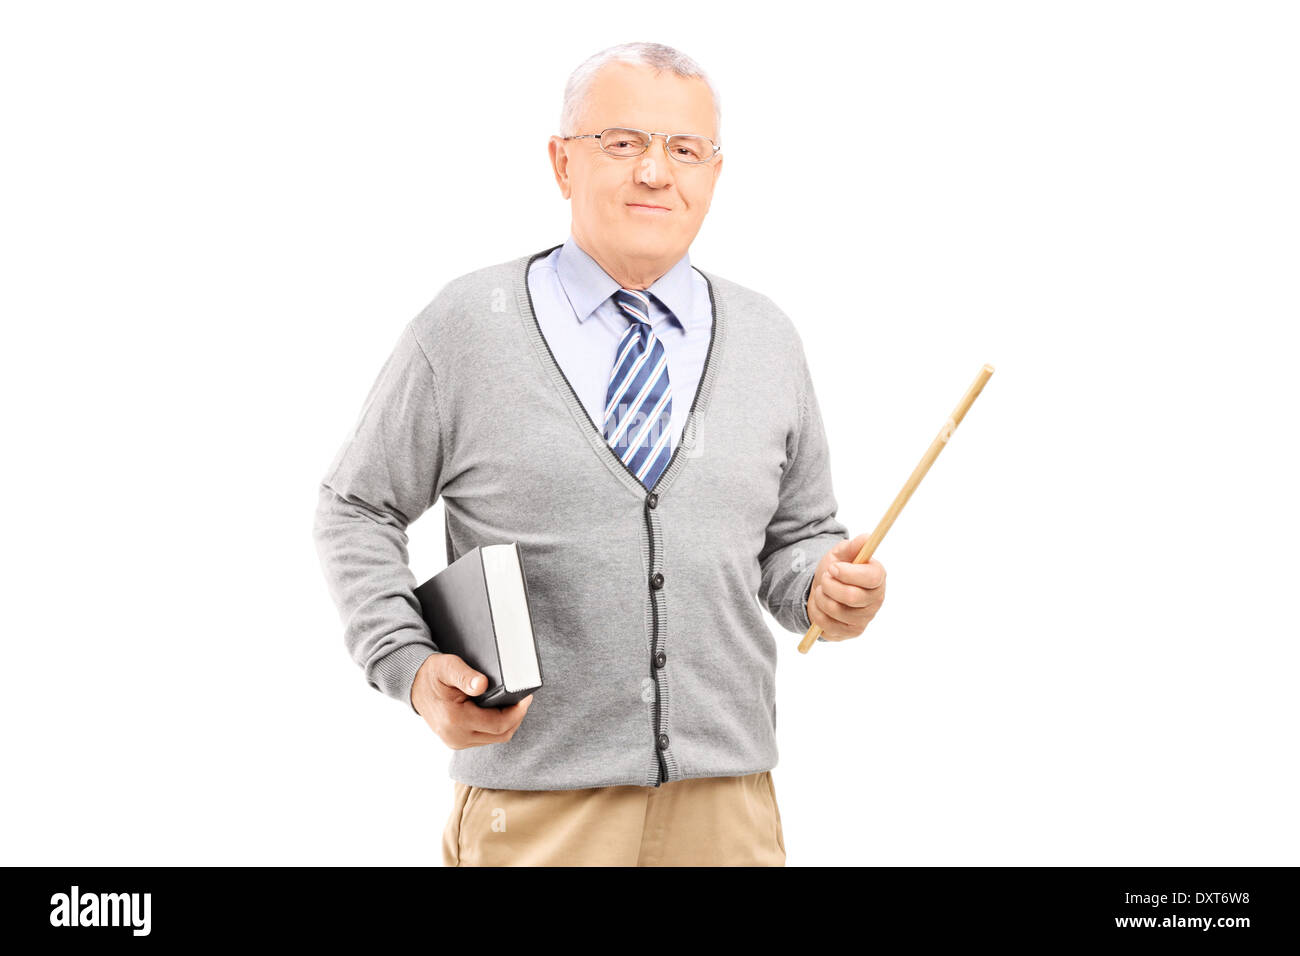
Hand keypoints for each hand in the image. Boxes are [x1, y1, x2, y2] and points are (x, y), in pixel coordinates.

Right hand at [410, 652, 533, 748]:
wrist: (414, 686)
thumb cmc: (432, 674)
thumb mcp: (447, 667)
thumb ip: (465, 676)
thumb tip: (482, 685)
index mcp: (455, 719)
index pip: (498, 724)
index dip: (517, 712)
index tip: (526, 697)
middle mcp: (455, 736)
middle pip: (501, 735)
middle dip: (516, 718)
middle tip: (524, 699)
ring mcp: (456, 742)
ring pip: (495, 739)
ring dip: (508, 723)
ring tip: (515, 703)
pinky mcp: (457, 742)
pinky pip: (485, 738)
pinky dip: (497, 726)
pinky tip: (501, 710)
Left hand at [806, 534, 885, 640]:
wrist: (822, 590)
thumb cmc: (836, 570)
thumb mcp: (841, 554)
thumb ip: (853, 546)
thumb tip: (867, 537)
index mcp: (878, 577)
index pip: (871, 577)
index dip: (849, 573)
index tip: (833, 568)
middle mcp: (876, 599)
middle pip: (852, 597)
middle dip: (830, 586)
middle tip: (825, 579)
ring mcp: (865, 618)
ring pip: (837, 610)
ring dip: (821, 597)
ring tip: (822, 591)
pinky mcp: (852, 632)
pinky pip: (828, 625)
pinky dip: (817, 612)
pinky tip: (820, 605)